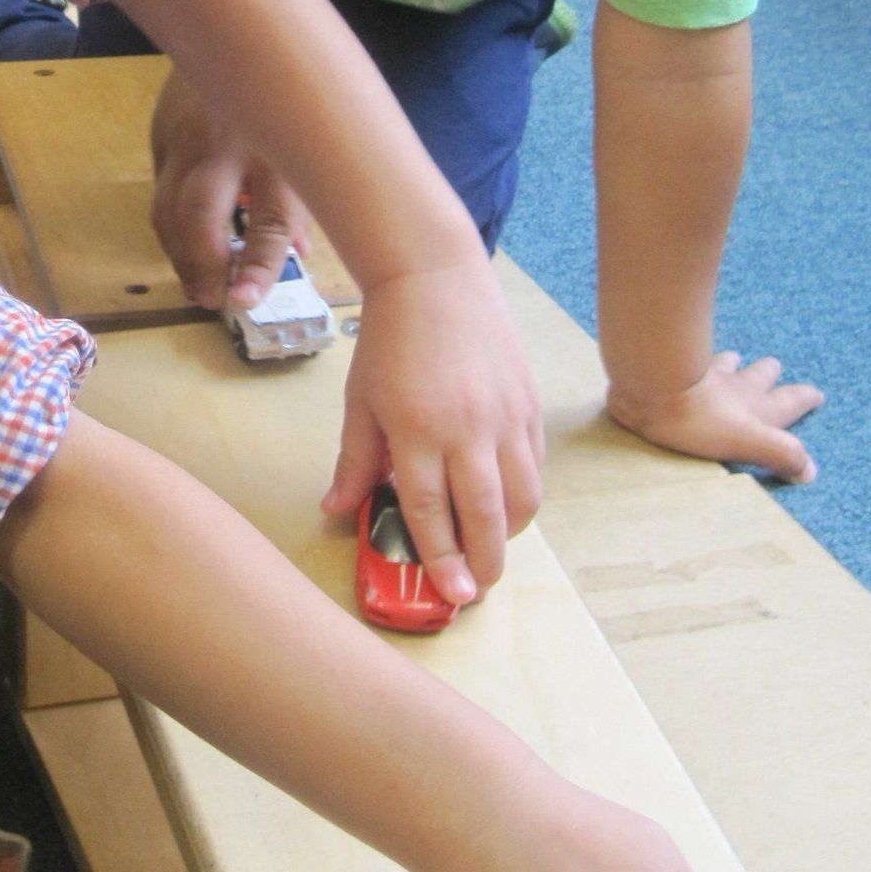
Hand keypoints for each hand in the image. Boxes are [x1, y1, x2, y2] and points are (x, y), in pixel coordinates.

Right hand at [149, 66, 310, 311]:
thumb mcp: (303, 144)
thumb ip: (298, 201)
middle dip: (201, 266)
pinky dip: (170, 228)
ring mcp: (183, 139)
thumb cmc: (280, 96)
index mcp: (276, 149)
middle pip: (199, 215)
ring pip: (167, 211)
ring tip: (199, 287)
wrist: (229, 30)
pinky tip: (185, 248)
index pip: (270, 219)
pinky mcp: (158, 137)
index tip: (244, 300)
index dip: (259, 265)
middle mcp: (225, 144)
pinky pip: (159, 193)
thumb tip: (298, 257)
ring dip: (180, 257)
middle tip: (212, 300)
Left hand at [322, 263, 543, 603]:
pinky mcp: (528, 404)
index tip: (450, 594)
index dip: (440, 558)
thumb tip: (336, 510)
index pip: (430, 511)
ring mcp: (505, 416)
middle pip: (485, 516)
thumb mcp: (361, 401)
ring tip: (489, 549)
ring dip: (508, 533)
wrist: (435, 278)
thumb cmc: (390, 339)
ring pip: (522, 497)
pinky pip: (534, 465)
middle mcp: (468, 428)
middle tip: (476, 591)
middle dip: (483, 564)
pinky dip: (524, 493)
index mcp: (417, 430)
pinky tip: (505, 503)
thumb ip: (355, 461)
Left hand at [608, 352, 822, 483]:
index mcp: (755, 407)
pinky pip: (689, 361)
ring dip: (732, 363)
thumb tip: (811, 471)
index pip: (788, 402)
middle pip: (758, 377)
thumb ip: (780, 455)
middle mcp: (734, 387)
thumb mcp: (747, 442)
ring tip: (735, 357)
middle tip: (775, 365)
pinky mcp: (673, 369)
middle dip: (768, 374)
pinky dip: (694, 359)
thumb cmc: (699, 419)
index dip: (803, 399)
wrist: (651, 385)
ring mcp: (703, 373)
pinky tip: (687, 358)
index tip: (817, 393)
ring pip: (724, 365)